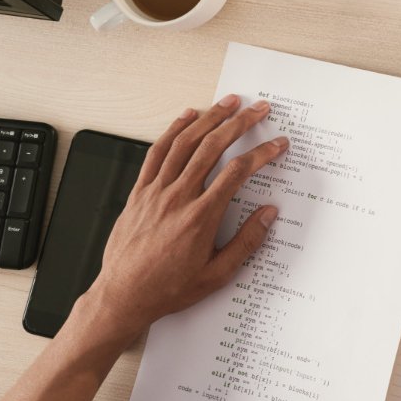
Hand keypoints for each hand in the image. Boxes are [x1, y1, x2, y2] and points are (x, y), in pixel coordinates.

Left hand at [78, 97, 289, 345]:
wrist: (122, 297)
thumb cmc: (167, 289)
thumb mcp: (217, 275)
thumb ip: (246, 242)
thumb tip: (268, 215)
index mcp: (200, 218)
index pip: (237, 172)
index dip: (262, 153)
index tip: (278, 144)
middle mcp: (178, 198)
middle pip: (212, 148)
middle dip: (239, 123)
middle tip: (258, 109)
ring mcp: (155, 193)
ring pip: (185, 144)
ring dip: (209, 118)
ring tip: (228, 103)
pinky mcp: (139, 193)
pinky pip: (156, 154)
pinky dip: (173, 131)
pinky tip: (186, 118)